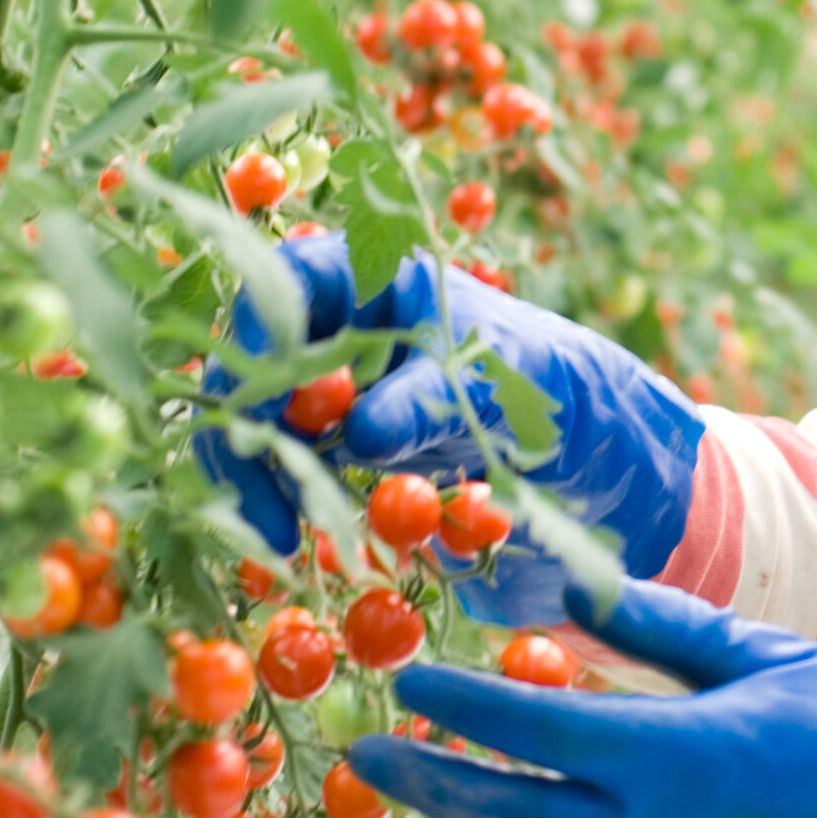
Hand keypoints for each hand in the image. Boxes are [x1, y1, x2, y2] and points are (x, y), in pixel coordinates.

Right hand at [191, 233, 703, 624]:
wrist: (574, 447)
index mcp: (371, 276)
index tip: (260, 394)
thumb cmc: (540, 381)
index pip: (286, 279)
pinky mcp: (325, 451)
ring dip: (253, 477)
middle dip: (242, 427)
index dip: (258, 328)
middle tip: (259, 495)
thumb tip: (358, 433)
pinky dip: (279, 504)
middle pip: (248, 361)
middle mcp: (331, 327)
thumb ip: (430, 400)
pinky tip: (293, 542)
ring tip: (282, 536)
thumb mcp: (494, 382)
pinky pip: (279, 473)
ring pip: (251, 425)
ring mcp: (320, 390)